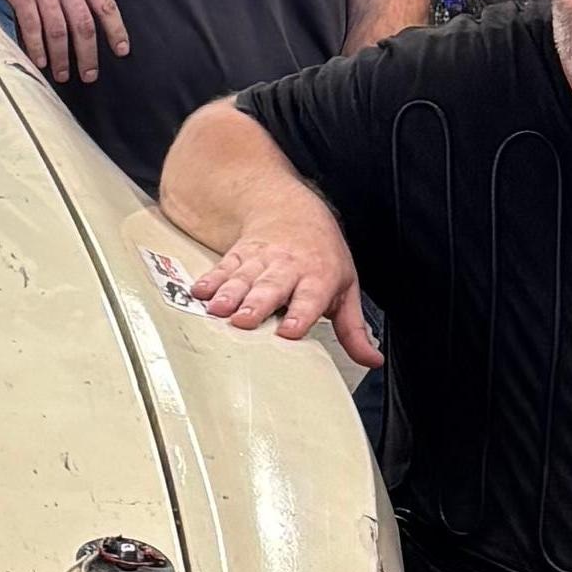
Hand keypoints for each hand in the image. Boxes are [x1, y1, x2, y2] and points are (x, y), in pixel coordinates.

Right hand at [0, 0, 127, 84]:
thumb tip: (86, 7)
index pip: (106, 6)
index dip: (116, 31)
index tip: (122, 50)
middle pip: (84, 27)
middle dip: (88, 56)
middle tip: (89, 75)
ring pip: (58, 33)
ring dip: (61, 58)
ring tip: (63, 74)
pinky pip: (32, 28)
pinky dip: (36, 48)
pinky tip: (39, 61)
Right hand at [187, 205, 379, 368]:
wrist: (292, 211)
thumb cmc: (321, 256)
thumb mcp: (346, 288)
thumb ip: (353, 329)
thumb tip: (372, 360)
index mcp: (318, 278)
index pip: (310, 298)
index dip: (300, 314)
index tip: (289, 331)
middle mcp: (288, 268)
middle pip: (271, 287)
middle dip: (256, 304)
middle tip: (244, 321)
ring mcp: (261, 261)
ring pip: (243, 278)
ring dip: (229, 294)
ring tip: (216, 310)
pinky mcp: (238, 256)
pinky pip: (223, 268)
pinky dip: (210, 280)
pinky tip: (199, 292)